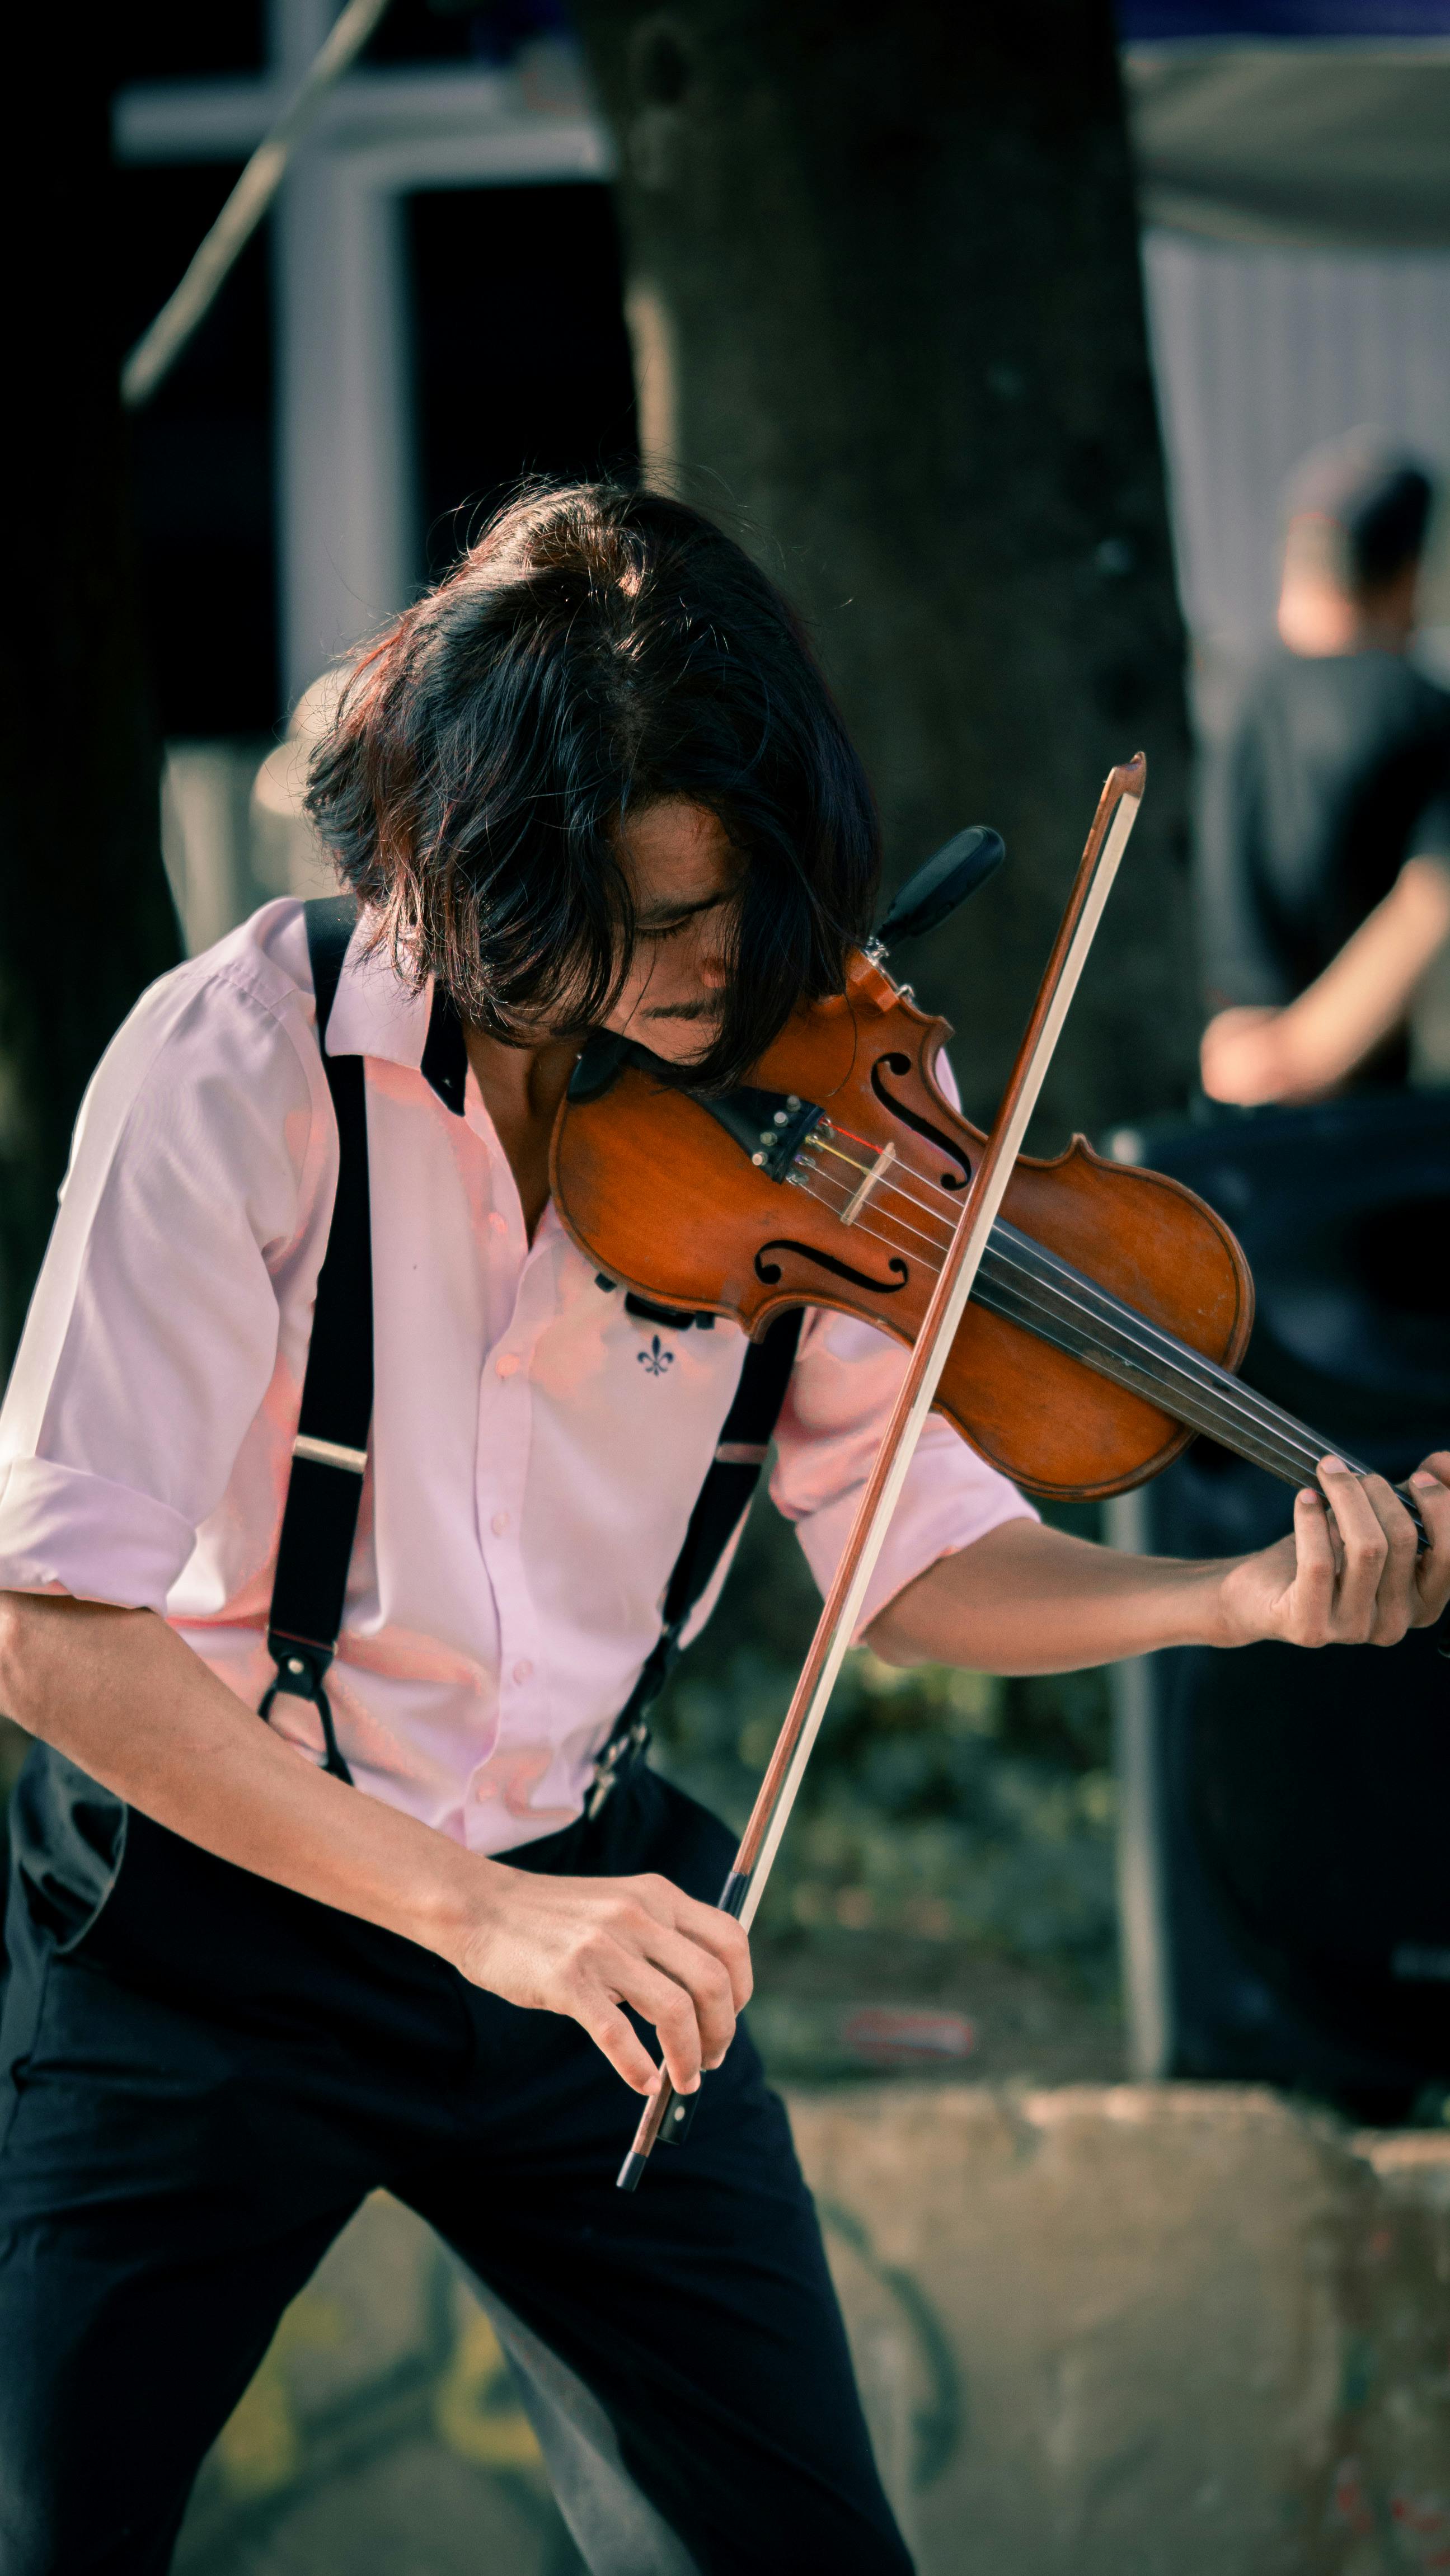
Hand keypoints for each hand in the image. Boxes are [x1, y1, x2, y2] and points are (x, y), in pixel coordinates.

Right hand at [448, 1866, 750, 2098]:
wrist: (481, 1906)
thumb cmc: (553, 1920)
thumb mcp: (619, 1906)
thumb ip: (659, 1938)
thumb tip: (702, 2006)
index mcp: (657, 1896)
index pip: (730, 1942)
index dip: (742, 1989)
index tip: (729, 2019)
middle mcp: (638, 1915)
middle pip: (713, 1982)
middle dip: (722, 2032)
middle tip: (709, 2062)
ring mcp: (603, 1946)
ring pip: (674, 2010)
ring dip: (688, 2057)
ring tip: (683, 2081)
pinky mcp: (567, 1979)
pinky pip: (617, 2033)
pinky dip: (637, 2067)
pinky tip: (642, 2082)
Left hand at [1217, 1452, 1449, 1648]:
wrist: (1257, 1594)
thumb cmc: (1323, 1555)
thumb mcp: (1376, 1524)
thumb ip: (1416, 1498)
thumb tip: (1445, 1462)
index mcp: (1422, 1603)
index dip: (1441, 1509)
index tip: (1419, 1477)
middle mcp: (1394, 1624)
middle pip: (1403, 1539)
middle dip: (1378, 1491)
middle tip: (1350, 1472)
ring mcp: (1354, 1630)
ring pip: (1366, 1547)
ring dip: (1345, 1496)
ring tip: (1327, 1474)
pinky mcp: (1311, 1627)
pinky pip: (1319, 1563)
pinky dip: (1311, 1519)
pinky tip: (1305, 1498)